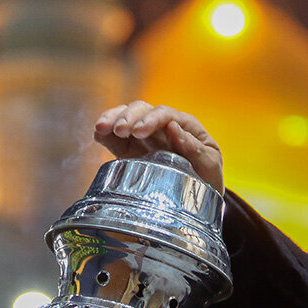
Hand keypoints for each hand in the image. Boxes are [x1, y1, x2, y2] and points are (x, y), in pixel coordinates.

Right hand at [94, 100, 223, 193]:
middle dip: (128, 116)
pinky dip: (104, 132)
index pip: (165, 114)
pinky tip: (97, 133)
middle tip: (120, 130)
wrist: (198, 197)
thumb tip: (173, 128)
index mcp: (184, 125)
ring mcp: (143, 137)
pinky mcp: (129, 149)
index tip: (139, 130)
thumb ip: (195, 148)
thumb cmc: (207, 177)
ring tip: (102, 127)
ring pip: (125, 116)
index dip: (151, 118)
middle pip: (141, 109)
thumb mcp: (209, 164)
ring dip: (112, 118)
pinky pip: (114, 136)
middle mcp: (161, 126)